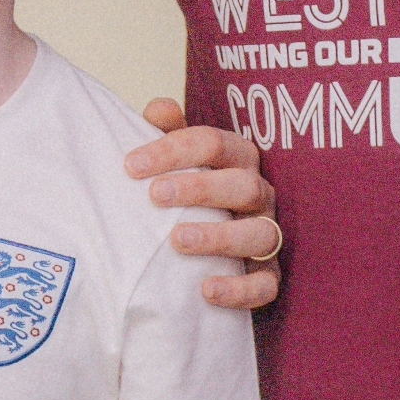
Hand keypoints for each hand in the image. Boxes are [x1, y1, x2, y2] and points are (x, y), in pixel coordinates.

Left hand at [129, 98, 278, 308]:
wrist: (208, 248)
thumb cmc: (190, 195)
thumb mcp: (178, 162)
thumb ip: (169, 134)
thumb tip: (157, 108)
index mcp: (238, 159)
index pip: (213, 143)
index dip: (173, 150)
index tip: (131, 165)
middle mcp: (259, 194)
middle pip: (243, 184)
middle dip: (200, 188)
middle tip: (155, 196)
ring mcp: (267, 235)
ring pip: (261, 233)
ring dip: (219, 236)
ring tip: (178, 241)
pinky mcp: (268, 275)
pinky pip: (266, 284)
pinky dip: (240, 290)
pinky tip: (206, 290)